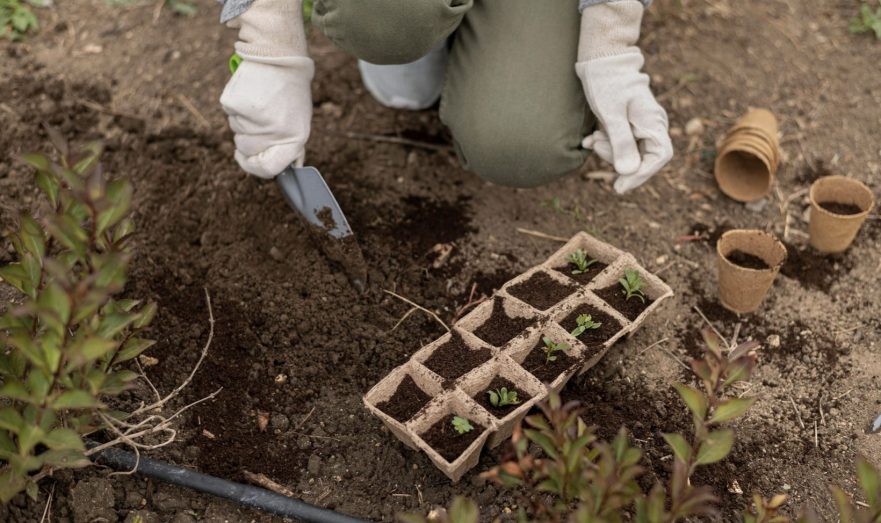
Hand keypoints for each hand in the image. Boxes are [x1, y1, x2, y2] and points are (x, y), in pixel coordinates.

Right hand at [221, 55, 313, 177]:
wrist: (279, 55)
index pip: (268, 168)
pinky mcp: (233, 103)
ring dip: (243, 120)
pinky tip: (250, 93)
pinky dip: (236, 106)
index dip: (254, 167)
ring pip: (236, 131)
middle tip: (262, 116)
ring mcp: (252, 118)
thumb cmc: (290, 91)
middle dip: (249, 138)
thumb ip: (291, 146)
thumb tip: (290, 167)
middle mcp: (273, 132)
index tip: (247, 161)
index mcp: (294, 138)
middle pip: (246, 150)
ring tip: (260, 101)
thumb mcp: (300, 120)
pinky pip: (229, 113)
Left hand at [576, 1, 672, 193]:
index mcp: (654, 122)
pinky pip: (622, 143)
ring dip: (608, 151)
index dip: (641, 175)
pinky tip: (591, 139)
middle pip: (643, 158)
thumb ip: (621, 143)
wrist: (601, 60)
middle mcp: (653, 125)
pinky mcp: (630, 125)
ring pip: (630, 153)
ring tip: (592, 139)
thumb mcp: (611, 115)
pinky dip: (606, 144)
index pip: (658, 158)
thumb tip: (628, 173)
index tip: (619, 187)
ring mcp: (643, 125)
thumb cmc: (607, 84)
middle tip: (596, 147)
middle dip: (617, 159)